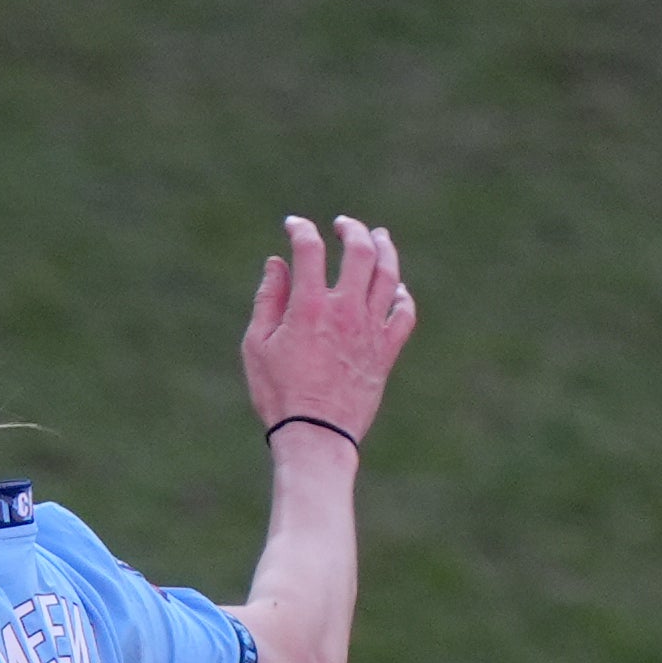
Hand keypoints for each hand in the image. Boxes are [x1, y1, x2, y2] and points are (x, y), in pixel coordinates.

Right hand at [243, 216, 417, 449]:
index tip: (293, 226)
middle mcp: (345, 310)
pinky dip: (403, 296)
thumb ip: (268, 299)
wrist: (315, 436)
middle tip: (342, 225)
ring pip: (388, 275)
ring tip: (378, 237)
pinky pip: (405, 314)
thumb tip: (277, 263)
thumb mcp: (257, 345)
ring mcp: (370, 330)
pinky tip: (396, 289)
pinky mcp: (386, 352)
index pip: (309, 248)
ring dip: (384, 249)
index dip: (301, 229)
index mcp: (309, 305)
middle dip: (351, 229)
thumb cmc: (278, 395)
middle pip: (360, 250)